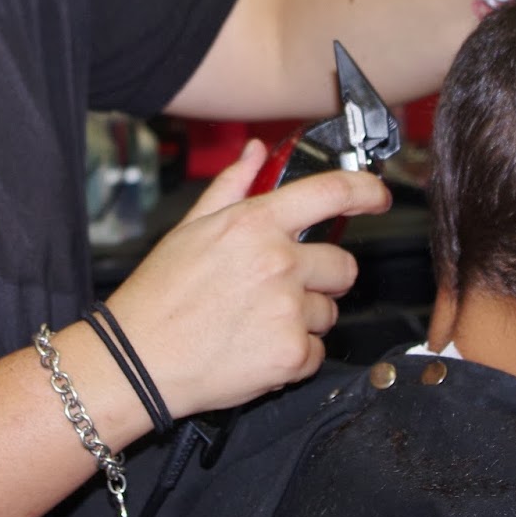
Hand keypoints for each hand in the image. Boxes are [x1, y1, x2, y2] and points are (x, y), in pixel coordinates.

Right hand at [104, 139, 390, 417]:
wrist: (138, 363)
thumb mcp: (190, 229)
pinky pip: (317, 351)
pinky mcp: (292, 355)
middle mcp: (278, 262)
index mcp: (254, 224)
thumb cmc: (159, 296)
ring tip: (255, 323)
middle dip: (321, 278)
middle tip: (280, 290)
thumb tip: (256, 153)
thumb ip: (232, 187)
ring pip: (328, 311)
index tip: (377, 197)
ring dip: (304, 319)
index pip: (332, 193)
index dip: (365, 191)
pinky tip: (257, 349)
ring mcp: (288, 310)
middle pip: (343, 264)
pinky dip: (294, 356)